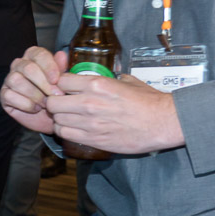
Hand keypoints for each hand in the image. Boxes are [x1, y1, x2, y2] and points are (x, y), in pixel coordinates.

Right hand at [0, 46, 65, 133]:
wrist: (50, 118)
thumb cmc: (56, 97)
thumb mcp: (63, 83)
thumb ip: (62, 69)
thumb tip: (62, 55)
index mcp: (34, 58)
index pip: (38, 54)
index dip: (48, 66)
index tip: (56, 80)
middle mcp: (19, 65)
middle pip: (28, 68)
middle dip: (43, 83)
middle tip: (55, 95)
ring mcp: (9, 79)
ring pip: (17, 81)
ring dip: (35, 95)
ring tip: (46, 103)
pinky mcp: (4, 94)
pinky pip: (10, 96)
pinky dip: (26, 104)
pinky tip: (36, 108)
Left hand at [44, 71, 183, 154]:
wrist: (164, 123)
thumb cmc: (149, 101)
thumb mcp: (127, 81)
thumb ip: (107, 79)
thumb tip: (97, 76)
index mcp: (97, 84)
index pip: (60, 81)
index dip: (60, 85)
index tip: (64, 89)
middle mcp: (89, 103)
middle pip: (52, 102)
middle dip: (55, 102)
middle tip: (63, 104)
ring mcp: (90, 123)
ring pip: (56, 120)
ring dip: (60, 118)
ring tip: (70, 118)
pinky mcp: (94, 139)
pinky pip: (65, 135)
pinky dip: (66, 132)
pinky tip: (75, 129)